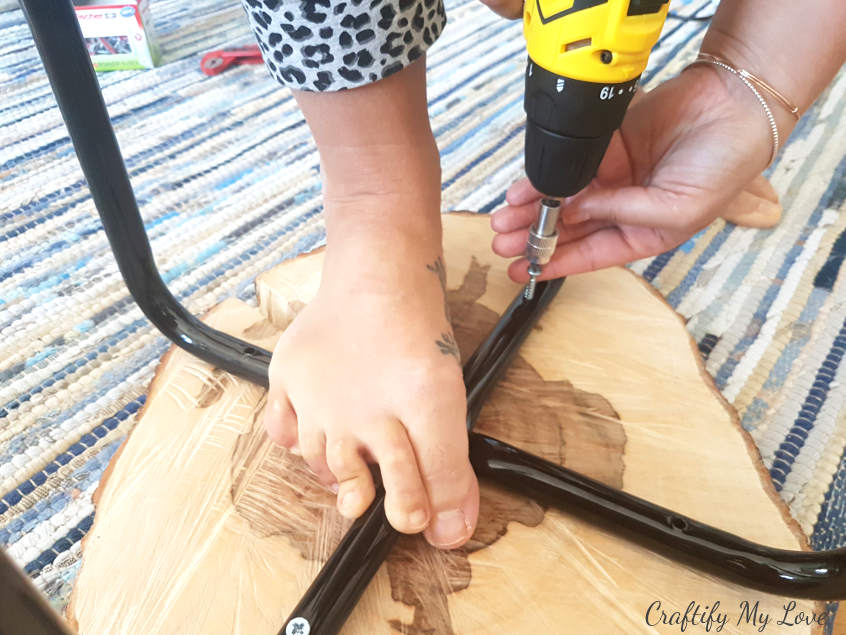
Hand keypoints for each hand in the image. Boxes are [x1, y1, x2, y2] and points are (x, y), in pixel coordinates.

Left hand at [490, 64, 777, 280]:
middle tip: (502, 243)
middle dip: (533, 237)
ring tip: (503, 219)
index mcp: (644, 233)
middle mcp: (624, 208)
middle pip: (569, 228)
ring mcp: (614, 177)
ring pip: (562, 198)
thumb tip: (572, 211)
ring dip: (532, 208)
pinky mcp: (607, 147)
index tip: (521, 272)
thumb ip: (621, 212)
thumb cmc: (722, 168)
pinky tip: (524, 187)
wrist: (735, 107)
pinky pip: (570, 164)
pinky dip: (546, 175)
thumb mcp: (674, 209)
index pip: (591, 255)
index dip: (554, 264)